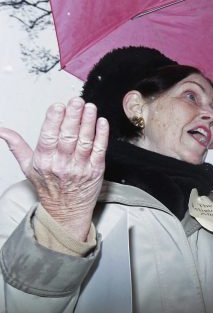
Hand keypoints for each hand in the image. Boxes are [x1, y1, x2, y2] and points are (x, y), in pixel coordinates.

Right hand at [0, 98, 108, 241]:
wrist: (67, 210)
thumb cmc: (48, 187)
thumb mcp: (28, 166)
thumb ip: (17, 145)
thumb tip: (1, 130)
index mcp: (44, 160)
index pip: (48, 137)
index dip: (54, 120)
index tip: (58, 106)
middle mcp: (62, 164)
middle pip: (68, 136)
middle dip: (73, 116)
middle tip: (77, 101)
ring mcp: (80, 167)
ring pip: (85, 141)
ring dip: (88, 123)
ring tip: (90, 108)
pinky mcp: (96, 170)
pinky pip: (100, 150)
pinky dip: (102, 135)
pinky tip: (102, 123)